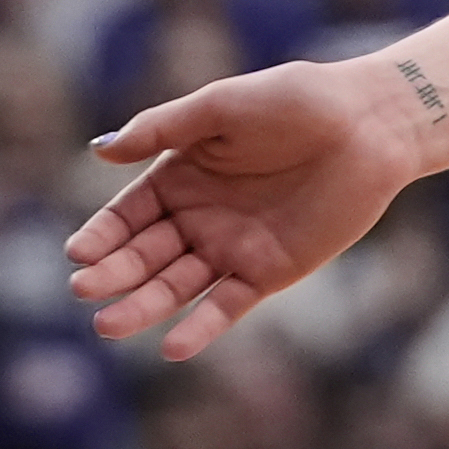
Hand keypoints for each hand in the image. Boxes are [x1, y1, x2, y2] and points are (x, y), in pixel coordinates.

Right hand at [66, 58, 421, 360]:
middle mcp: (198, 218)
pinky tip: (172, 346)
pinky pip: (227, 305)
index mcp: (180, 176)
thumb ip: (163, 129)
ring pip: (177, 286)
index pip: (127, 215)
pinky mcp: (268, 273)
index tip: (78, 254)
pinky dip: (200, 327)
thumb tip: (98, 149)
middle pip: (144, 255)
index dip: (102, 236)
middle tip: (85, 291)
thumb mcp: (222, 107)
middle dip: (114, 274)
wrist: (370, 123)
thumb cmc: (296, 101)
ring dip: (144, 306)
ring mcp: (231, 248)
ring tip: (109, 326)